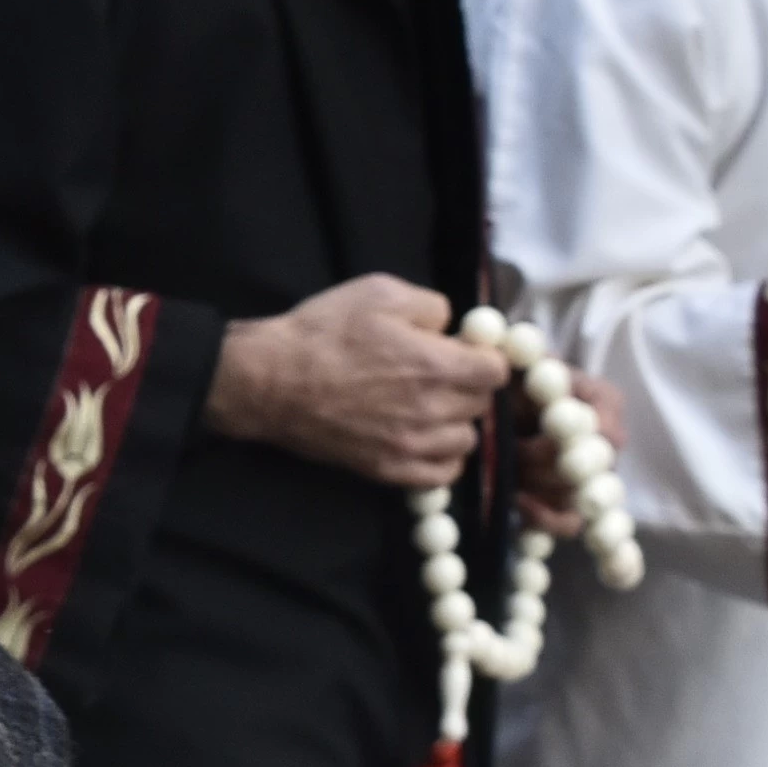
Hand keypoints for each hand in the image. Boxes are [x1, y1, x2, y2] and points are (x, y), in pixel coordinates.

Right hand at [203, 274, 504, 489]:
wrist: (270, 380)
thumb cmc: (324, 331)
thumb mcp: (380, 292)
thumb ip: (432, 305)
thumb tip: (453, 326)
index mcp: (437, 364)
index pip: (497, 371)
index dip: (486, 356)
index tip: (468, 351)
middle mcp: (433, 410)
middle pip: (482, 404)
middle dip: (468, 385)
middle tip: (440, 373)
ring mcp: (412, 446)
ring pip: (467, 440)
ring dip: (456, 422)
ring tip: (429, 406)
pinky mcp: (390, 470)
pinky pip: (443, 474)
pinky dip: (442, 457)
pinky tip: (424, 438)